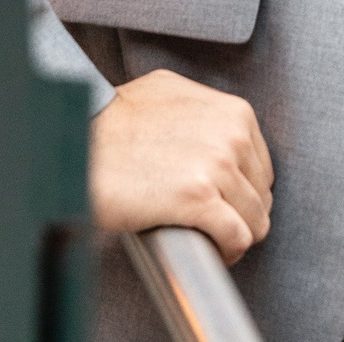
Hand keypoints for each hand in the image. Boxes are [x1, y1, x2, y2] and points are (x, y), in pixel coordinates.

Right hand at [87, 69, 273, 263]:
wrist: (81, 141)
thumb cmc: (118, 120)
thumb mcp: (174, 93)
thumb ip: (208, 111)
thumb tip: (223, 131)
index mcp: (234, 112)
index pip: (262, 167)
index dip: (243, 190)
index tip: (223, 202)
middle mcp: (233, 135)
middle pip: (261, 195)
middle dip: (240, 213)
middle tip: (213, 222)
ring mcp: (218, 166)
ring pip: (254, 221)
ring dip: (233, 235)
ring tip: (208, 238)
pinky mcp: (199, 199)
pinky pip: (237, 238)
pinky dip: (228, 252)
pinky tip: (209, 250)